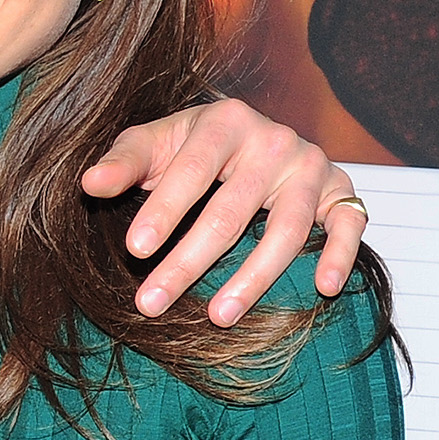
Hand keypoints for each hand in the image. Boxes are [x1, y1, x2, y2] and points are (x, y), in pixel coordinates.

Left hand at [81, 100, 363, 322]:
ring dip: (253, 278)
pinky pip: (349, 223)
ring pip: (286, 229)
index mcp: (225, 122)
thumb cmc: (193, 147)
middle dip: (188, 263)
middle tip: (151, 304)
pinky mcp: (340, 190)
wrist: (253, 136)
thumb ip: (124, 163)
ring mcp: (311, 165)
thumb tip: (89, 184)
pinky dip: (341, 255)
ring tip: (218, 317)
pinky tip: (323, 288)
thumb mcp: (156, 144)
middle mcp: (273, 140)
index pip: (192, 171)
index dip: (164, 211)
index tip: (135, 251)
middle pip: (230, 212)